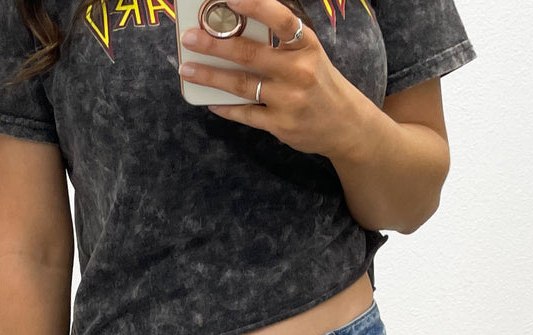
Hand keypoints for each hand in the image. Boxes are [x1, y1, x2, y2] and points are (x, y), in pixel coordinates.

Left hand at [178, 0, 360, 157]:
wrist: (344, 125)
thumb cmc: (318, 81)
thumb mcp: (308, 53)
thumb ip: (278, 42)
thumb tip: (234, 29)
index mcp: (306, 46)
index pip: (281, 20)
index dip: (255, 6)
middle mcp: (299, 72)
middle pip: (250, 54)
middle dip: (215, 45)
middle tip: (190, 38)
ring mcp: (289, 101)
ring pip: (242, 85)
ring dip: (211, 76)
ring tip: (188, 69)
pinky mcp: (281, 125)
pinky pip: (246, 114)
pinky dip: (226, 107)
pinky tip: (210, 101)